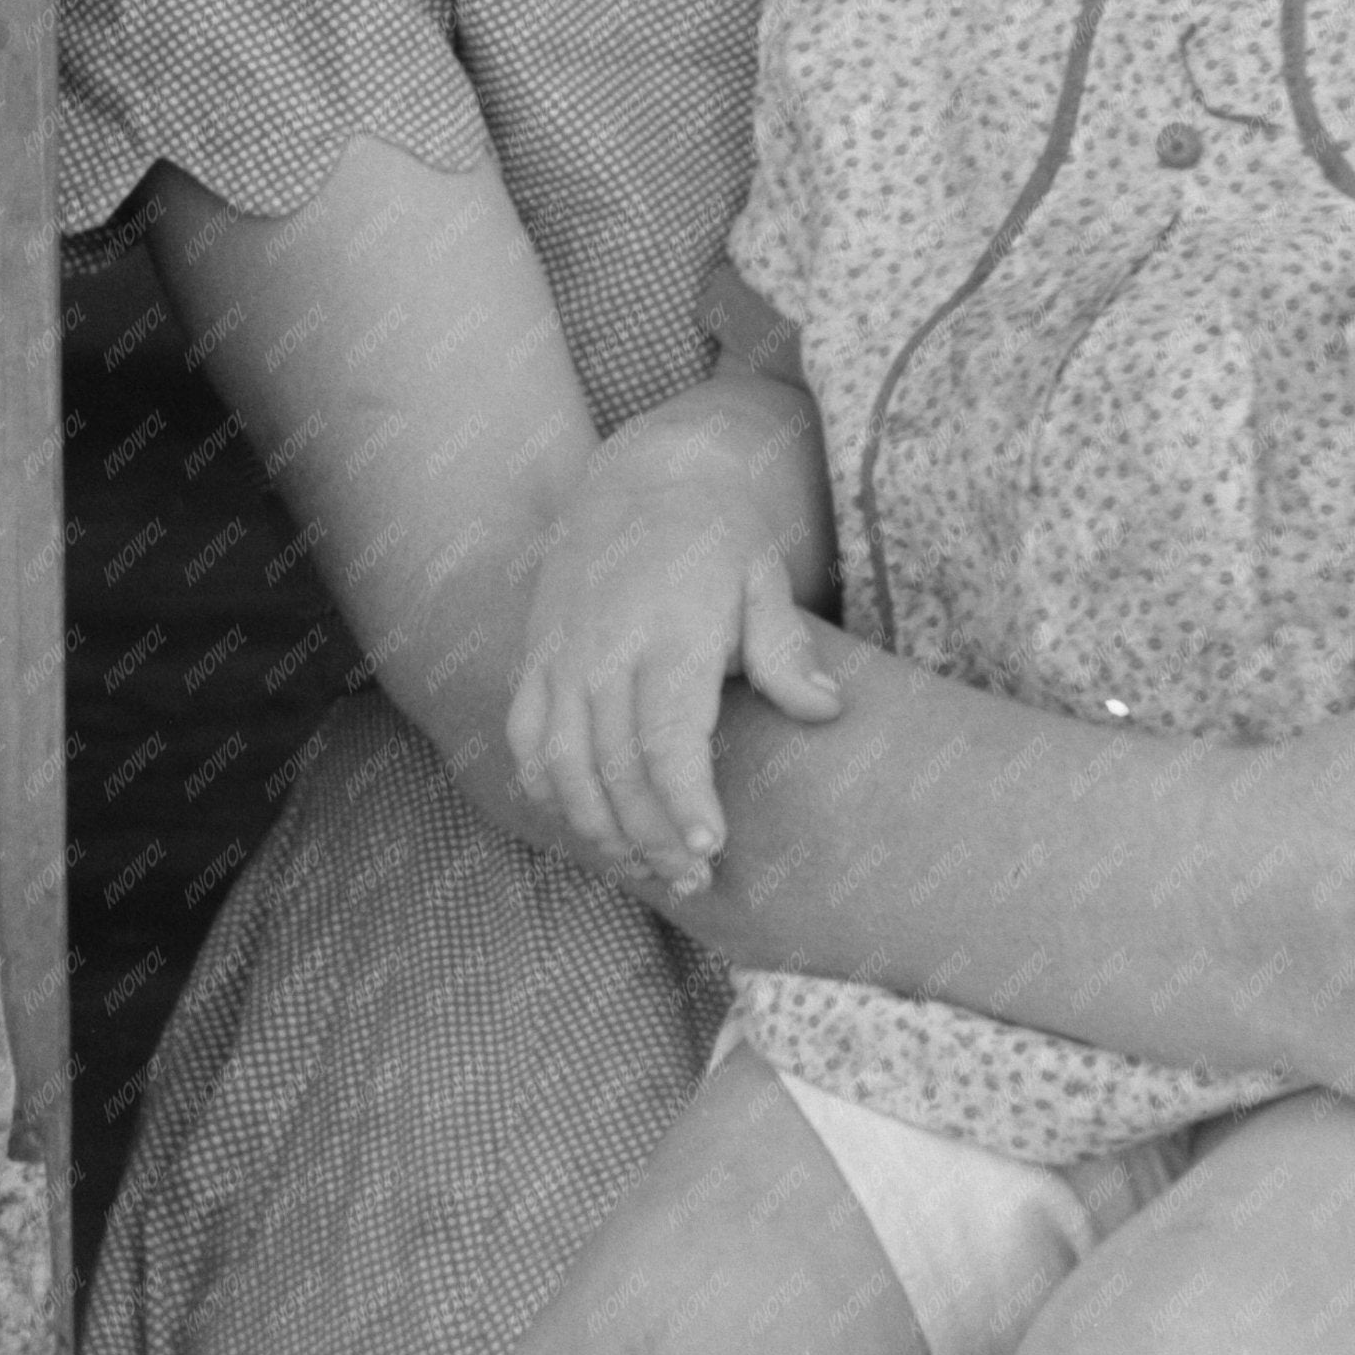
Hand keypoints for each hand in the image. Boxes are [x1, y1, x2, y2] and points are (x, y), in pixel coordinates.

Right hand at [509, 492, 839, 893]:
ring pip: (564, 767)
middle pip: (617, 769)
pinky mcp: (537, 658)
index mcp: (667, 631)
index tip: (711, 849)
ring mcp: (561, 656)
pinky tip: (587, 822)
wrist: (640, 474)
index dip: (684, 802)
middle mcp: (603, 649)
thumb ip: (785, 649)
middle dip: (653, 837)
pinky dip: (549, 791)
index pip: (667, 739)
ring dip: (601, 829)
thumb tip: (826, 710)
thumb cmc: (716, 533)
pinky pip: (527, 740)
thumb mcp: (763, 575)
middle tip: (696, 880)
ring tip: (647, 866)